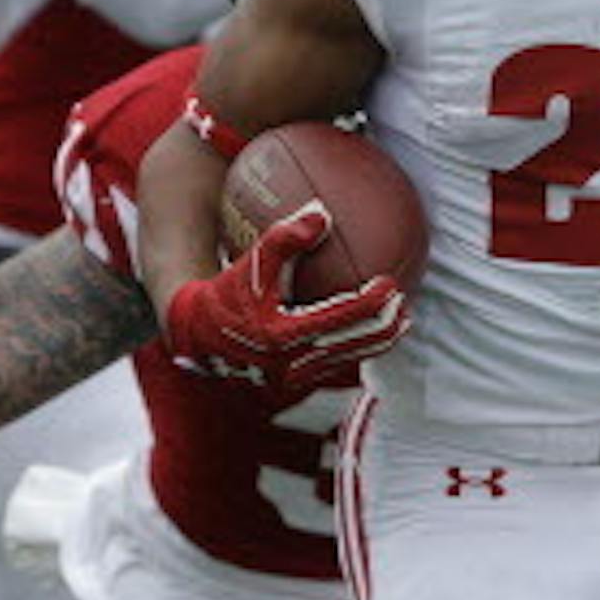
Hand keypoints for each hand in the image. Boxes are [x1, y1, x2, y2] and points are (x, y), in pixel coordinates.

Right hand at [163, 202, 410, 396]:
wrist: (195, 339)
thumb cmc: (224, 296)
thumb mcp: (249, 265)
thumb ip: (283, 239)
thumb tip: (321, 214)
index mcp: (284, 336)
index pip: (342, 320)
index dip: (372, 303)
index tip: (391, 283)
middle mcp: (293, 365)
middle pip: (356, 348)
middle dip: (386, 328)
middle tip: (404, 306)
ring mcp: (295, 380)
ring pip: (349, 362)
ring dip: (375, 342)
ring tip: (397, 322)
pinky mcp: (294, 385)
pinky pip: (335, 367)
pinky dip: (355, 350)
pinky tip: (366, 333)